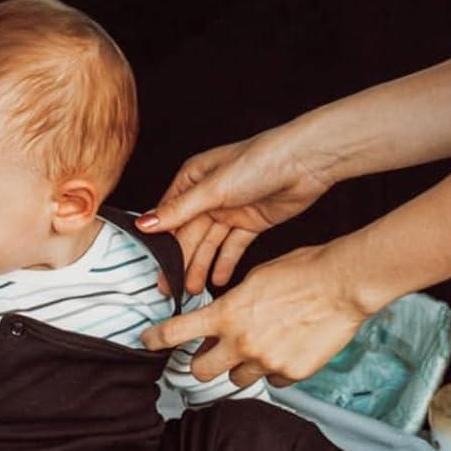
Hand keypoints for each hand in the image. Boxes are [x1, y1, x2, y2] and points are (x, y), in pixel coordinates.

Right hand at [139, 129, 337, 294]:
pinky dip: (225, 262)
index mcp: (192, 179)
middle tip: (170, 288)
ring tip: (193, 289)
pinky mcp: (252, 221)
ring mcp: (231, 209)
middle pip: (189, 233)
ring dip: (201, 265)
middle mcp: (209, 194)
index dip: (161, 243)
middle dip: (181, 261)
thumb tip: (144, 224)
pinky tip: (218, 280)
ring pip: (210, 243)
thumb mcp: (212, 188)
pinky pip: (233, 246)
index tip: (153, 268)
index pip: (170, 216)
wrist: (306, 163)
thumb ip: (179, 211)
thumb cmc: (259, 161)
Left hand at [142, 243, 369, 385]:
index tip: (146, 342)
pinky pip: (271, 380)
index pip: (175, 332)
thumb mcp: (253, 280)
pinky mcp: (291, 373)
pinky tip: (285, 349)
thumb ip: (231, 305)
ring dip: (239, 367)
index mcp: (226, 313)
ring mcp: (266, 361)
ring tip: (258, 346)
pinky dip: (272, 370)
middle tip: (207, 356)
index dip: (155, 339)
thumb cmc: (300, 272)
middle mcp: (241, 342)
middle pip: (200, 371)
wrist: (342, 285)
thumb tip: (220, 321)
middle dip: (200, 364)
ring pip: (236, 379)